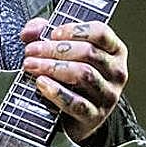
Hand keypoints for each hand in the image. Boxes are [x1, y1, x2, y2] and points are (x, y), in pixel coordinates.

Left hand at [20, 18, 128, 142]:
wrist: (77, 116)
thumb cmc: (72, 77)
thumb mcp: (63, 50)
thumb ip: (44, 33)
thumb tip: (30, 31)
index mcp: (114, 51)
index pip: (100, 33)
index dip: (74, 30)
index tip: (52, 34)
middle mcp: (116, 72)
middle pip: (89, 52)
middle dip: (55, 49)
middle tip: (31, 51)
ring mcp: (108, 95)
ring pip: (84, 74)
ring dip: (53, 67)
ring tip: (32, 65)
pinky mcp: (95, 116)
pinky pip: (77, 103)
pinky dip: (57, 92)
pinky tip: (42, 83)